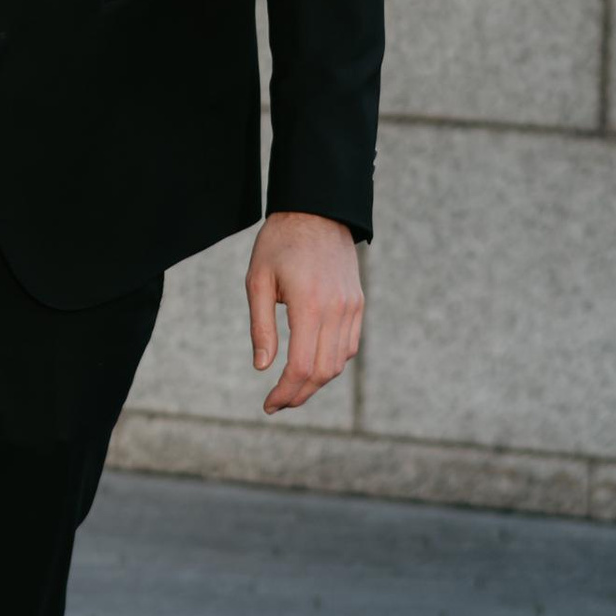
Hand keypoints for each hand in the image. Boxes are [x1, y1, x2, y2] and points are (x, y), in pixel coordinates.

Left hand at [245, 211, 364, 413]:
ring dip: (316, 382)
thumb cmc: (280, 242)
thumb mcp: (258, 280)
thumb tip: (262, 367)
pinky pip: (349, 346)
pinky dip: (332, 362)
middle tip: (277, 403)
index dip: (285, 392)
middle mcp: (336, 310)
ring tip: (291, 388)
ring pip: (339, 362)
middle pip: (323, 372)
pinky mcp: (358, 303)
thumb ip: (261, 326)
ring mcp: (352, 307)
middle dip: (299, 394)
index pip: (301, 366)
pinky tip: (311, 364)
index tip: (268, 404)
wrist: (317, 210)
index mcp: (309, 305)